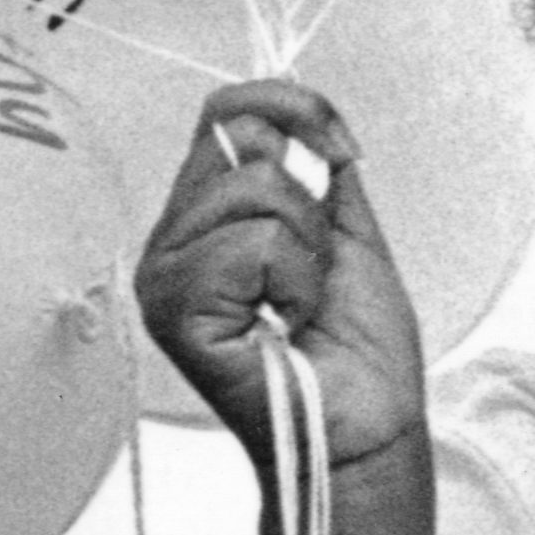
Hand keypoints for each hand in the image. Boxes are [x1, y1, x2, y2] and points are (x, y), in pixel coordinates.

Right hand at [137, 79, 430, 480]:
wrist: (369, 425)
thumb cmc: (358, 348)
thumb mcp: (347, 231)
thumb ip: (317, 171)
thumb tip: (303, 117)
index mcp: (204, 218)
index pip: (224, 112)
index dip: (292, 109)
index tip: (342, 154)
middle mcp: (171, 243)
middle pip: (240, 141)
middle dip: (308, 199)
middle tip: (313, 268)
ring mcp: (165, 278)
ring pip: (252, 190)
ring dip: (305, 248)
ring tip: (298, 303)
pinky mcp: (176, 313)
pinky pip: (252, 245)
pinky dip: (294, 282)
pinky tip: (285, 324)